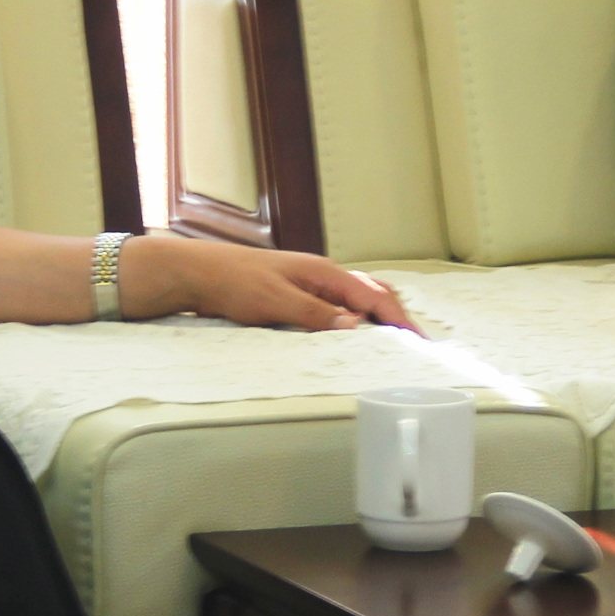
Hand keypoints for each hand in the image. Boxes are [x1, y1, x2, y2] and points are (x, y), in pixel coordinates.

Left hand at [131, 236, 415, 331]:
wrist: (196, 272)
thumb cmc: (232, 282)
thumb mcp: (274, 302)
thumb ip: (315, 314)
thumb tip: (356, 324)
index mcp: (323, 273)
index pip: (374, 298)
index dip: (398, 321)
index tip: (418, 342)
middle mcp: (322, 274)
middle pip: (373, 293)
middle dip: (398, 316)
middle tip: (417, 343)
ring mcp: (310, 282)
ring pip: (358, 296)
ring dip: (380, 315)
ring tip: (397, 337)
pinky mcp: (298, 293)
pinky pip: (339, 303)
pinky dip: (358, 315)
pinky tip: (359, 329)